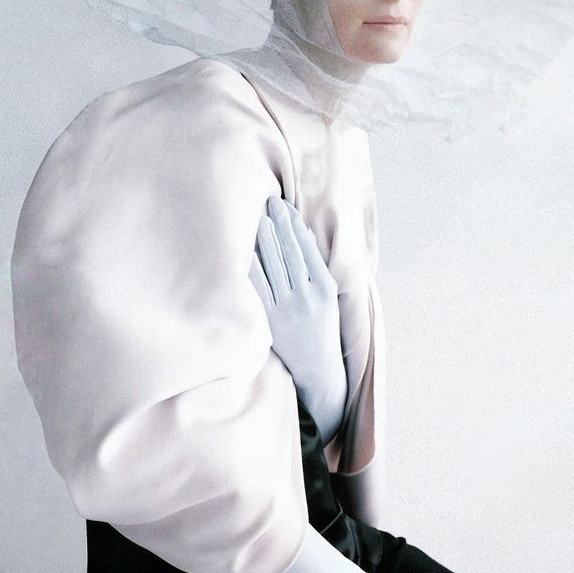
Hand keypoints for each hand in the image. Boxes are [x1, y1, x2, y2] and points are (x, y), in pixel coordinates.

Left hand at [249, 195, 346, 443]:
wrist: (318, 370)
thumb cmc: (323, 328)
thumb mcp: (329, 297)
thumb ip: (316, 267)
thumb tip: (303, 234)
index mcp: (324, 288)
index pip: (305, 248)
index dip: (293, 225)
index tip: (283, 206)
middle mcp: (306, 296)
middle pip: (288, 252)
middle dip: (277, 225)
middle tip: (266, 202)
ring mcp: (286, 308)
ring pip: (272, 266)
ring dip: (264, 239)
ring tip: (256, 218)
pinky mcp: (269, 320)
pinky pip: (257, 287)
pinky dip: (251, 266)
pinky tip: (244, 250)